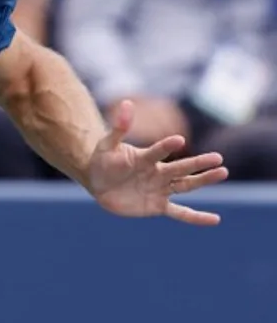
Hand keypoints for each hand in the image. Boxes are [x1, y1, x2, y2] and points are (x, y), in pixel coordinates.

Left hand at [86, 100, 227, 225]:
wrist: (99, 182)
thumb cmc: (104, 161)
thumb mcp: (107, 145)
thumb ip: (118, 128)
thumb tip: (126, 102)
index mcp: (145, 158)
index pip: (157, 151)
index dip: (166, 146)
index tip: (179, 140)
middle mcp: (158, 173)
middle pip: (180, 168)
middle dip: (198, 164)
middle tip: (218, 158)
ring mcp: (160, 189)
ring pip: (185, 185)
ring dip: (203, 181)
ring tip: (223, 172)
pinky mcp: (158, 206)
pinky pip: (180, 212)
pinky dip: (196, 217)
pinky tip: (215, 219)